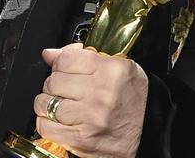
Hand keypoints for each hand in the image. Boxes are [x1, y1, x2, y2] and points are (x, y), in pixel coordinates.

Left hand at [32, 43, 147, 157]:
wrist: (149, 133)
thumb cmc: (133, 100)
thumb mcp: (118, 68)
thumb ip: (82, 56)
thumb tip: (49, 54)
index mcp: (112, 70)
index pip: (66, 58)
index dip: (61, 64)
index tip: (65, 70)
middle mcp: (102, 93)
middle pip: (54, 80)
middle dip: (54, 84)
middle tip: (66, 90)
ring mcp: (91, 118)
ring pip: (45, 103)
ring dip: (48, 104)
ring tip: (61, 105)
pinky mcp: (81, 140)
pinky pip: (46, 126)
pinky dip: (47, 123)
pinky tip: (59, 121)